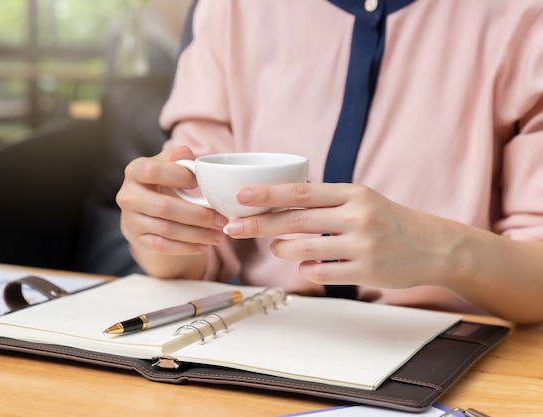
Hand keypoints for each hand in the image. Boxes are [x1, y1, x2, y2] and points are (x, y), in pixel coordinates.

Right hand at [117, 146, 226, 256]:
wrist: (143, 209)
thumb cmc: (162, 180)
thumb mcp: (168, 164)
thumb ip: (179, 158)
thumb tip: (185, 153)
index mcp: (135, 171)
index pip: (152, 171)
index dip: (178, 176)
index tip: (198, 182)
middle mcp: (128, 196)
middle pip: (163, 207)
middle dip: (197, 215)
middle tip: (221, 219)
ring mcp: (132, 220)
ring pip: (167, 230)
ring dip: (197, 234)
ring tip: (218, 235)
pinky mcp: (139, 239)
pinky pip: (163, 246)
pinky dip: (186, 247)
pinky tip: (204, 246)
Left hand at [223, 182, 461, 288]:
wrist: (434, 247)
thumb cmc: (391, 221)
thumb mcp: (363, 199)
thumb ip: (326, 201)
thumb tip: (278, 206)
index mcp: (354, 192)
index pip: (302, 191)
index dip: (268, 194)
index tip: (240, 196)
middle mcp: (357, 216)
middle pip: (295, 220)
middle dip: (258, 224)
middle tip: (232, 227)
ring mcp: (362, 245)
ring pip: (302, 249)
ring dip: (280, 249)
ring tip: (277, 246)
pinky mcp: (365, 271)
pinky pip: (319, 273)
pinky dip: (305, 269)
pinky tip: (308, 264)